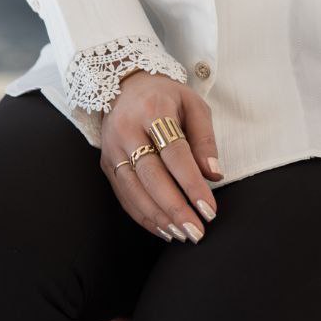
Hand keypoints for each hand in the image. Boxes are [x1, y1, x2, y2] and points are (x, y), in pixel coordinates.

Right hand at [101, 69, 222, 242]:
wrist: (124, 86)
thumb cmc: (166, 98)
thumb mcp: (193, 105)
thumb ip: (204, 139)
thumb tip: (214, 175)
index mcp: (152, 109)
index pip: (174, 153)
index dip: (192, 183)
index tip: (209, 209)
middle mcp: (126, 129)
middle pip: (151, 176)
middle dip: (176, 208)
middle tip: (198, 232)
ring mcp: (112, 148)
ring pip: (134, 191)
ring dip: (160, 218)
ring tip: (184, 234)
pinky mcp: (106, 164)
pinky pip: (124, 196)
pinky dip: (144, 217)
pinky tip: (165, 228)